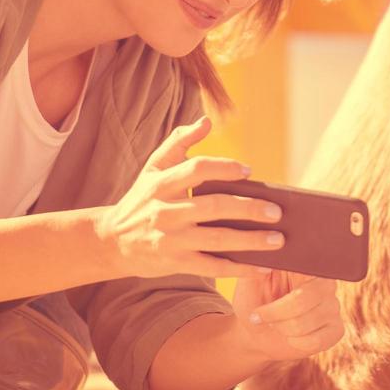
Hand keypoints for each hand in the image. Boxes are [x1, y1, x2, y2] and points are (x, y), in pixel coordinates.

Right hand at [95, 117, 282, 279]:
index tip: (248, 172)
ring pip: (218, 240)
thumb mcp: (153, 167)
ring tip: (277, 239)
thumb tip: (206, 121)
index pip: (197, 170)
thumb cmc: (142, 198)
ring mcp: (171, 239)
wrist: (113, 241)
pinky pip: (213, 267)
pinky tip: (260, 266)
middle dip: (249, 209)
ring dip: (252, 240)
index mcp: (161, 183)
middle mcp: (166, 211)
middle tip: (277, 211)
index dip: (224, 168)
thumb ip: (179, 141)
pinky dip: (238, 268)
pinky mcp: (176, 264)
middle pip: (215, 207)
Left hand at [232, 271, 343, 362]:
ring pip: (305, 322)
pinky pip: (315, 340)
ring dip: (281, 328)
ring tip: (274, 324)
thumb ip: (255, 267)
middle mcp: (325, 282)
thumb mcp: (248, 282)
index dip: (285, 284)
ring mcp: (333, 305)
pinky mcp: (336, 329)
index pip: (306, 267)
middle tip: (258, 316)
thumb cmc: (253, 301)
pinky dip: (295, 343)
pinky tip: (289, 337)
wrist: (256, 333)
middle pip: (303, 299)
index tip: (268, 294)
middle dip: (275, 313)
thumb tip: (267, 257)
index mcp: (306, 263)